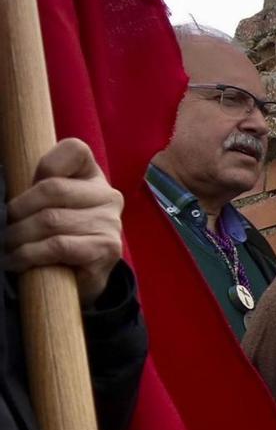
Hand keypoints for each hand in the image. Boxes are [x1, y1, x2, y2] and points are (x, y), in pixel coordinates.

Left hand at [4, 138, 124, 303]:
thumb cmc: (56, 237)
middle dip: (18, 210)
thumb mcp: (45, 206)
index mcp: (92, 177)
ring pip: (51, 220)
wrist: (80, 280)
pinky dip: (29, 254)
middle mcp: (108, 196)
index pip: (75, 150)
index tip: (27, 189)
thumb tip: (0, 187)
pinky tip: (17, 261)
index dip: (45, 164)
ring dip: (18, 237)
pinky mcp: (107, 249)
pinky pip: (59, 245)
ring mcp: (111, 223)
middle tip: (3, 228)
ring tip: (7, 247)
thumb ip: (34, 190)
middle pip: (53, 188)